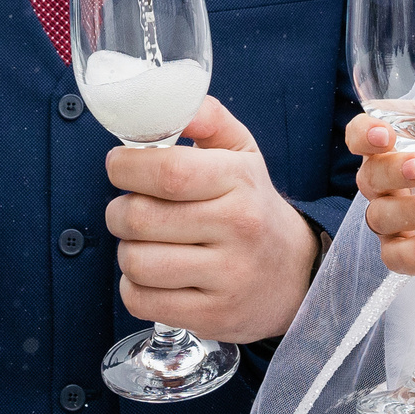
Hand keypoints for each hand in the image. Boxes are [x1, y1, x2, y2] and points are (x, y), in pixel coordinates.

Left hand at [103, 97, 317, 342]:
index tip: (119, 166)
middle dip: (118, 210)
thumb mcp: (242, 153)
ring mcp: (226, 277)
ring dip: (126, 250)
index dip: (126, 167)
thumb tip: (171, 97)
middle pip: (139, 218)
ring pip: (135, 262)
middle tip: (128, 209)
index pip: (166, 172)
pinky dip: (134, 286)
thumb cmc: (253, 207)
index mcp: (240, 182)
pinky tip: (154, 275)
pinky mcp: (213, 316)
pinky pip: (141, 300)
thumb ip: (207, 118)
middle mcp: (237, 229)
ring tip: (144, 243)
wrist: (296, 274)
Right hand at [348, 115, 414, 351]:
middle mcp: (390, 183)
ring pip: (379, 216)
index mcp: (401, 149)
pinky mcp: (407, 253)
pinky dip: (414, 251)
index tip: (383, 136)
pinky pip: (395, 256)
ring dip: (408, 210)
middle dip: (392, 171)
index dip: (364, 134)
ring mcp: (395, 220)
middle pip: (370, 176)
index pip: (363, 135)